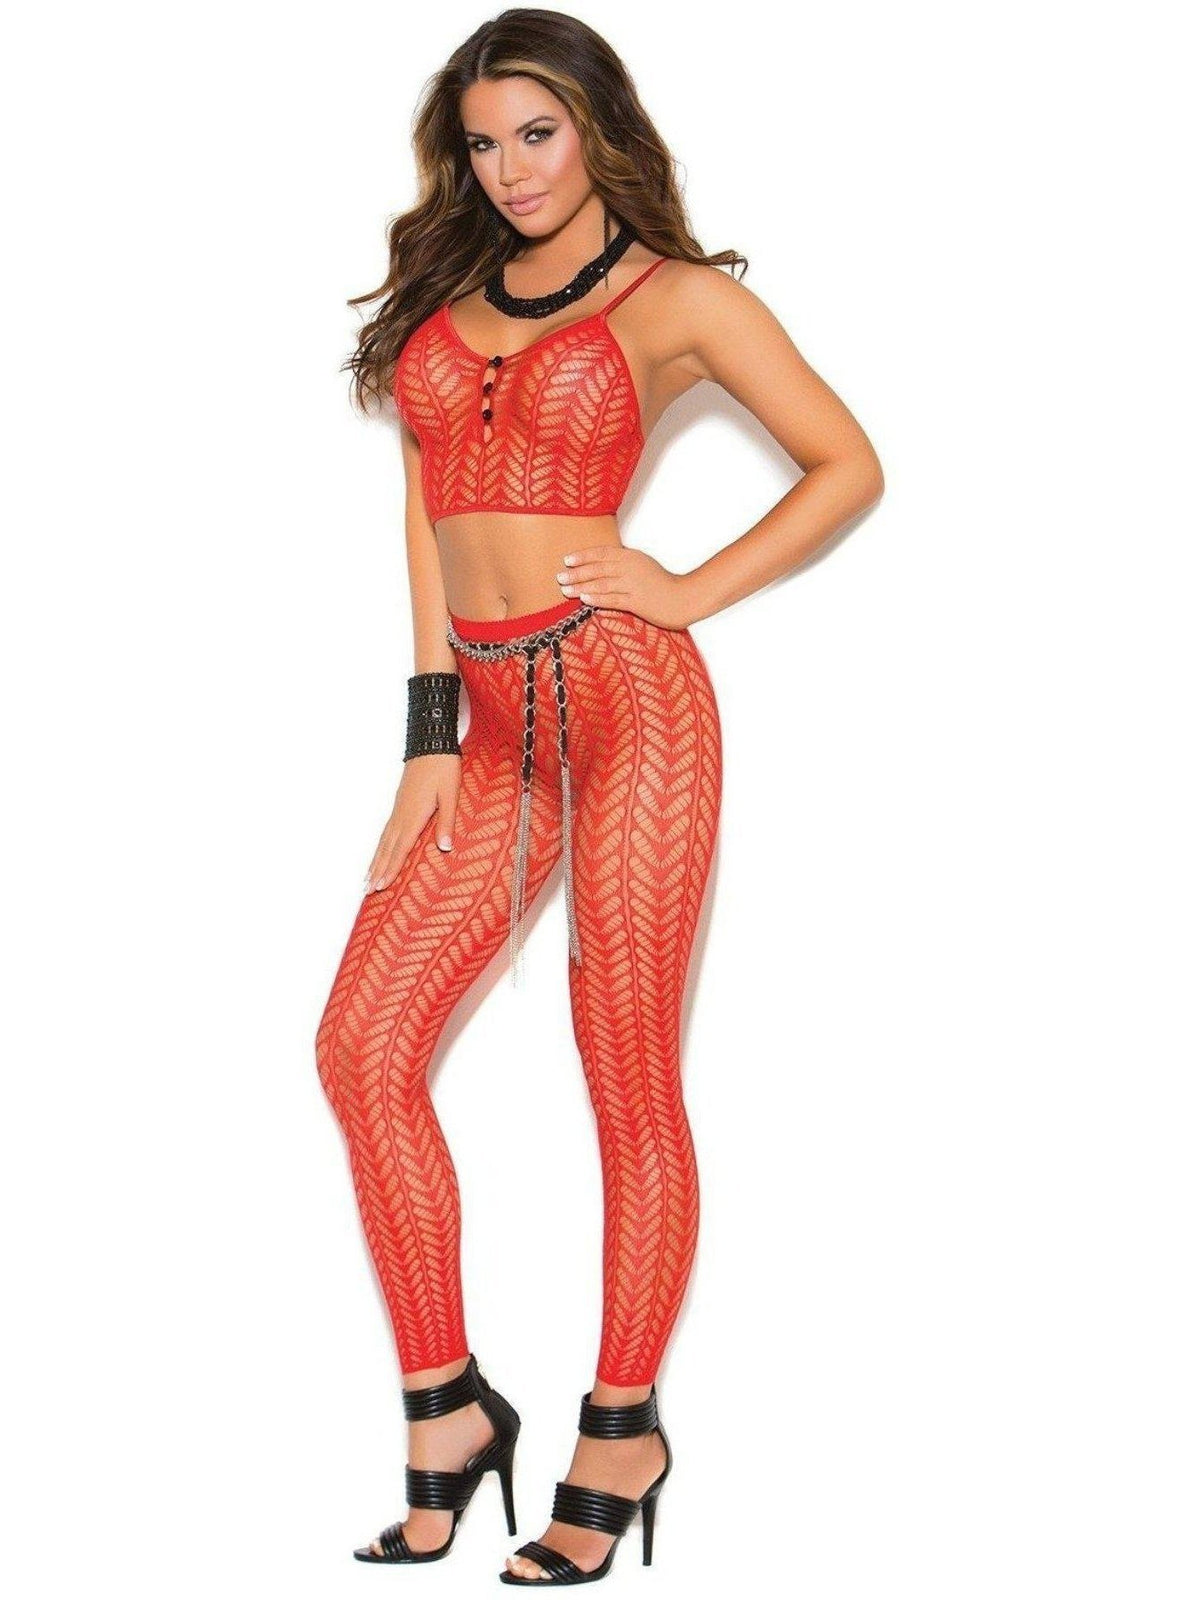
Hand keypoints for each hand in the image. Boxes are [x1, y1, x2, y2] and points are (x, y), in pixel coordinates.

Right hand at [364, 753, 460, 892]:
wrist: (431, 744)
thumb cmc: (443, 768)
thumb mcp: (451, 794)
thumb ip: (447, 822)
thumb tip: (445, 848)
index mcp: (414, 815)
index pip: (401, 848)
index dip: (391, 868)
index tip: (381, 886)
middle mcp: (402, 815)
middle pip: (387, 848)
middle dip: (378, 870)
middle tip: (367, 890)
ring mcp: (399, 809)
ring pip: (383, 840)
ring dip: (375, 860)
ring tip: (367, 878)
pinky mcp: (400, 804)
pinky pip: (386, 831)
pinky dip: (380, 846)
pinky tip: (380, 851)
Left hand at [556, 545, 696, 629]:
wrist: (683, 598)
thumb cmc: (662, 584)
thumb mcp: (643, 566)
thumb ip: (623, 564)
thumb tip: (601, 566)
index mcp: (631, 556)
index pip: (602, 553)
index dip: (583, 556)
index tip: (567, 560)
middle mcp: (630, 568)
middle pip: (597, 568)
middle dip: (576, 572)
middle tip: (559, 577)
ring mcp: (633, 585)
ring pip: (601, 584)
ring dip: (581, 586)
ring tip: (565, 590)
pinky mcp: (636, 602)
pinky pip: (612, 599)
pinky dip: (596, 598)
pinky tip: (583, 599)